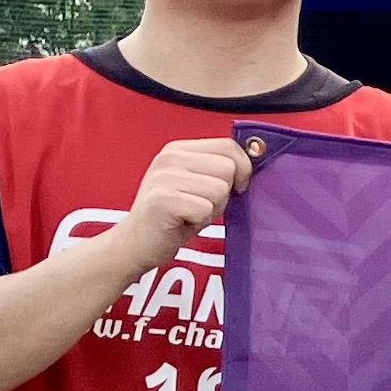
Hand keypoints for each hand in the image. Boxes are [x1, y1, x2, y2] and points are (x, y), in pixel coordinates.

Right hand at [117, 136, 255, 272]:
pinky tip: (181, 223)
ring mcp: (164, 178)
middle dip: (224, 193)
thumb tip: (257, 156)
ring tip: (189, 214)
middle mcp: (169, 158)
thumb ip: (218, 169)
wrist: (134, 245)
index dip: (243, 168)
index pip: (228, 145)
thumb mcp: (195, 184)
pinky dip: (200, 222)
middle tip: (199, 206)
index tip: (236, 186)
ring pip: (220, 189)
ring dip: (212, 209)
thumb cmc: (171, 217)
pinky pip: (206, 209)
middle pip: (229, 168)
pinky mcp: (163, 200)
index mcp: (178, 150)